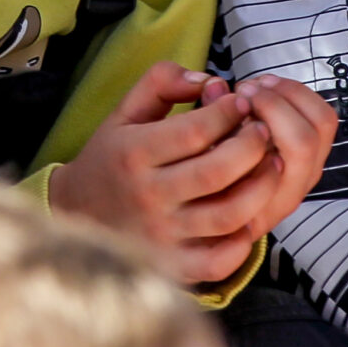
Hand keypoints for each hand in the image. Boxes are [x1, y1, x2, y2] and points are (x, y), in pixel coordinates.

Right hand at [51, 63, 336, 285]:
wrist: (75, 211)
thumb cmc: (110, 157)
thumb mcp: (124, 112)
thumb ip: (162, 83)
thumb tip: (209, 80)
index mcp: (133, 154)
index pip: (195, 131)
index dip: (227, 112)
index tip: (241, 101)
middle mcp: (148, 196)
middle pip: (217, 172)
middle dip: (252, 145)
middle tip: (263, 129)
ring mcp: (162, 235)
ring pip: (228, 215)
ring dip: (261, 187)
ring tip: (272, 164)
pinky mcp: (172, 266)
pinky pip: (220, 261)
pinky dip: (244, 241)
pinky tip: (251, 213)